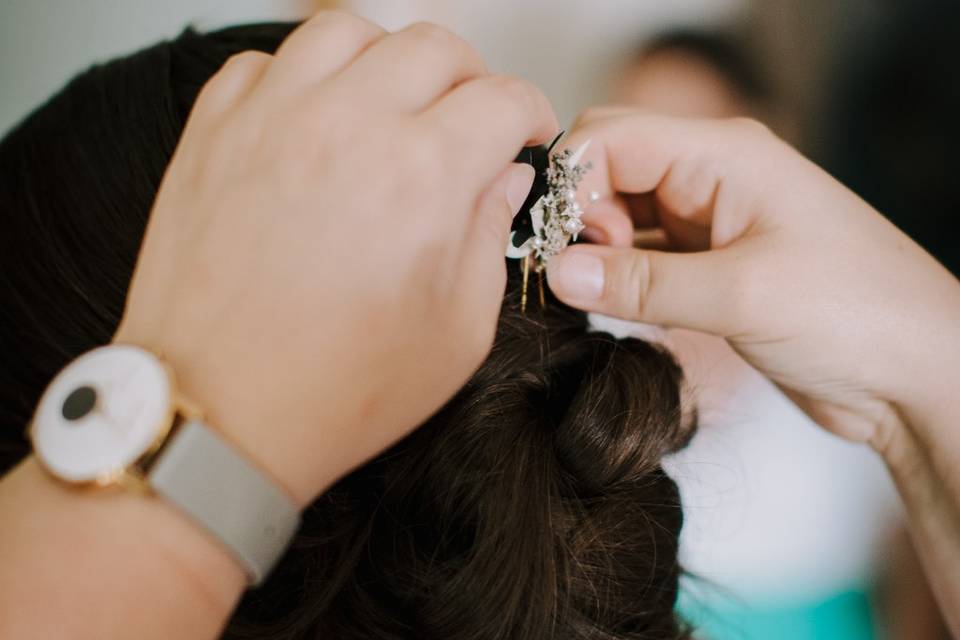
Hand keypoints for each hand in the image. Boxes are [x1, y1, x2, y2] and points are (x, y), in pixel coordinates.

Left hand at [114, 12, 557, 504]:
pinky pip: (265, 62)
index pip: (501, 97)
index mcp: (422, 175)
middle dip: (470, 77)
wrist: (220, 415)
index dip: (530, 112)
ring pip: (346, 31)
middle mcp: (347, 126)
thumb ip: (490, 236)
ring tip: (393, 105)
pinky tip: (316, 121)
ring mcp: (272, 120)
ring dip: (386, 59)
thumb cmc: (337, 391)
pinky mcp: (213, 134)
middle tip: (468, 120)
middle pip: (433, 46)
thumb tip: (503, 177)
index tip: (526, 132)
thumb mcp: (457, 333)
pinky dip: (302, 76)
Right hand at [546, 107, 959, 451]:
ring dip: (596, 249)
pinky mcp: (712, 266)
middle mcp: (713, 177)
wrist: (918, 374)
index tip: (563, 247)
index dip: (572, 185)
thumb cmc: (857, 314)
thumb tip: (557, 273)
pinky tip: (616, 304)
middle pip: (610, 168)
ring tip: (597, 295)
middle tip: (581, 271)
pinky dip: (619, 275)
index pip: (611, 138)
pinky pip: (643, 255)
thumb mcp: (741, 295)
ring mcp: (712, 222)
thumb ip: (642, 282)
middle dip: (579, 214)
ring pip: (621, 214)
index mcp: (724, 155)